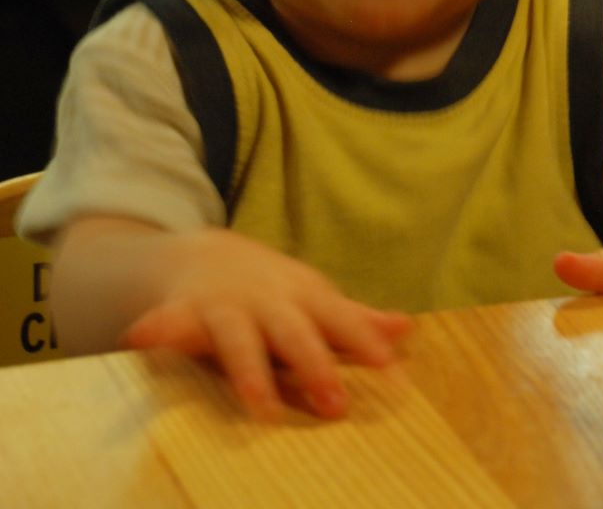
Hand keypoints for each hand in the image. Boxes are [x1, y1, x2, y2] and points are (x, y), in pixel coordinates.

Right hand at [119, 229, 410, 419]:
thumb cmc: (272, 290)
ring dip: (247, 369)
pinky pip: (168, 322)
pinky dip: (156, 330)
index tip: (389, 367)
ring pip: (237, 338)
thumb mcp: (313, 298)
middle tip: (334, 403)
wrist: (204, 252)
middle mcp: (266, 302)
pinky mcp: (183, 313)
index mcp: (302, 298)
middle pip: (293, 333)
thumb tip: (406, 329)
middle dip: (313, 365)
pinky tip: (141, 341)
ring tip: (258, 404)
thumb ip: (354, 319)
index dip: (362, 340)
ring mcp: (226, 306)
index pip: (338, 318)